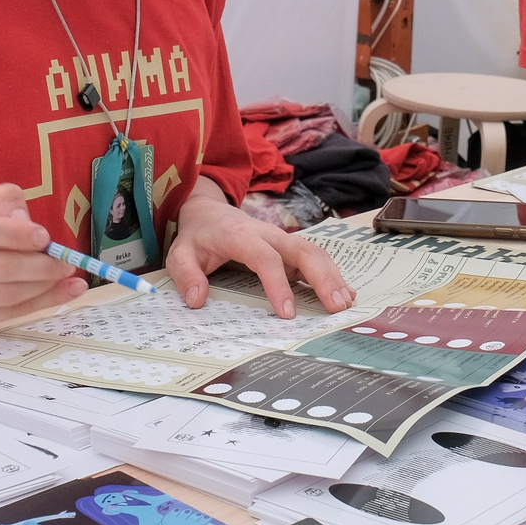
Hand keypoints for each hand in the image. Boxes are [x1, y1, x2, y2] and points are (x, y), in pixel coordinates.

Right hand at [0, 181, 83, 334]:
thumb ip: (2, 200)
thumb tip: (23, 218)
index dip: (13, 234)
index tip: (44, 236)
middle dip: (39, 265)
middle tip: (66, 261)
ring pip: (4, 295)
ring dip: (43, 285)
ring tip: (67, 274)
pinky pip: (6, 314)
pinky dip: (41, 302)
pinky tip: (63, 291)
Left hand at [165, 184, 352, 316]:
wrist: (209, 210)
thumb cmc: (197, 236)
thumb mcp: (180, 253)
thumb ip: (186, 274)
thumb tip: (197, 300)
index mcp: (242, 236)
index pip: (266, 258)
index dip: (279, 285)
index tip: (288, 314)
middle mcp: (269, 234)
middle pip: (303, 250)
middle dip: (323, 278)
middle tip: (336, 307)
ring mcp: (282, 239)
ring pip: (315, 252)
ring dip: (333, 276)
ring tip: (345, 303)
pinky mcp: (289, 248)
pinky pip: (315, 257)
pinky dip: (332, 273)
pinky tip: (345, 292)